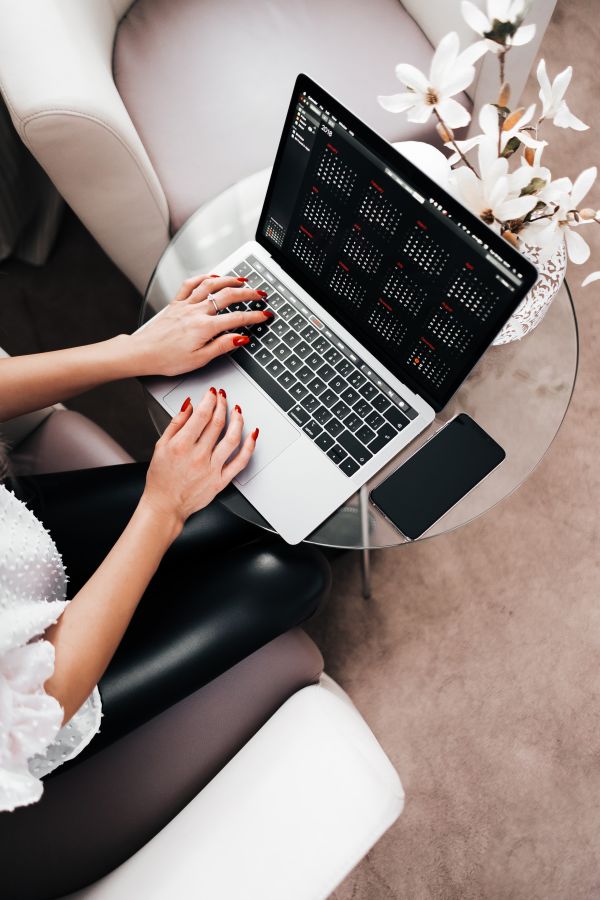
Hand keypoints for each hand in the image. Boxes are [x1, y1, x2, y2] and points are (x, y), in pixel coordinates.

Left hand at [129, 273, 272, 376]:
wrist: (142, 353)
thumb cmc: (167, 359)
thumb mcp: (199, 359)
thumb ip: (222, 346)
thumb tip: (240, 338)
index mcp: (204, 328)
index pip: (236, 319)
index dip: (254, 316)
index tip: (265, 315)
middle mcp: (196, 312)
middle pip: (227, 296)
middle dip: (247, 293)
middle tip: (260, 293)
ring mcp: (185, 305)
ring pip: (210, 285)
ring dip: (228, 280)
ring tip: (241, 279)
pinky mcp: (175, 304)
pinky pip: (190, 284)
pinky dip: (203, 278)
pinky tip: (212, 277)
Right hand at [141, 386, 257, 526]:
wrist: (165, 505)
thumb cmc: (161, 478)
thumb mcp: (161, 446)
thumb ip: (176, 423)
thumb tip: (188, 406)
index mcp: (182, 446)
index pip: (201, 415)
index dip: (209, 400)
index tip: (212, 394)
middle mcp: (198, 456)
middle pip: (217, 423)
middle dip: (222, 405)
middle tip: (223, 397)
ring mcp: (212, 468)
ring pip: (232, 439)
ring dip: (237, 421)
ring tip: (237, 411)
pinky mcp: (221, 480)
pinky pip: (240, 461)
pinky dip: (249, 446)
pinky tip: (252, 435)